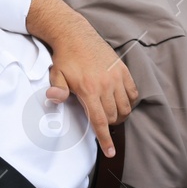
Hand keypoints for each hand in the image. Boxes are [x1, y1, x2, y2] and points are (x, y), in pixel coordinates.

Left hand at [46, 27, 138, 157]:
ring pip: (125, 107)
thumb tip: (54, 99)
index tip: (110, 152)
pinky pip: (133, 92)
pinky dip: (129, 102)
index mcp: (88, 89)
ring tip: (111, 114)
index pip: (100, 121)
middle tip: (101, 123)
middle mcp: (106, 84)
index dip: (106, 139)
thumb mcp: (56, 75)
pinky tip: (121, 102)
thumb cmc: (65, 58)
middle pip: (113, 116)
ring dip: (120, 115)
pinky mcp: (123, 69)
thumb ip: (57, 90)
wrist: (76, 35)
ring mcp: (116, 77)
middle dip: (109, 125)